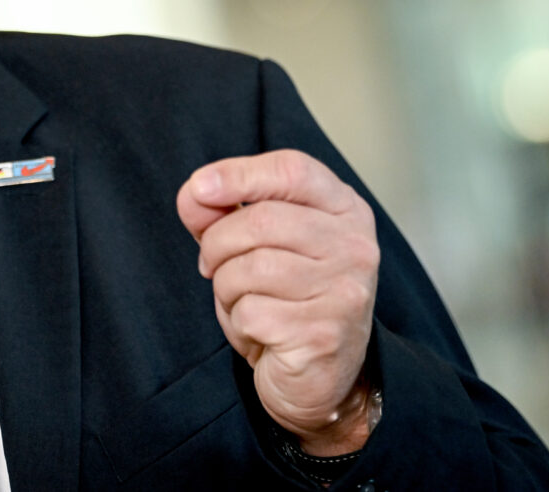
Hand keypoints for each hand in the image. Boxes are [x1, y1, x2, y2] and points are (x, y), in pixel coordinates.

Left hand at [176, 149, 378, 454]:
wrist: (318, 377)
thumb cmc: (285, 298)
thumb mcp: (258, 243)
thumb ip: (224, 211)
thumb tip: (195, 194)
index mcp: (344, 210)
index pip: (293, 171)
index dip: (239, 173)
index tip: (199, 187)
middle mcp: (354, 246)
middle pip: (259, 220)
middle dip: (216, 243)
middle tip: (212, 265)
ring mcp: (345, 291)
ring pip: (249, 267)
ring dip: (225, 286)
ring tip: (243, 300)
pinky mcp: (323, 335)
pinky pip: (250, 312)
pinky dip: (237, 321)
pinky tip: (259, 330)